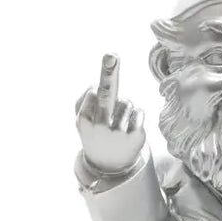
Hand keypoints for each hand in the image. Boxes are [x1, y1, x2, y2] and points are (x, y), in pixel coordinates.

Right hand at [75, 54, 145, 173]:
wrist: (109, 165)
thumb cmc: (95, 133)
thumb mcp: (82, 119)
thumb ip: (83, 100)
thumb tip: (94, 85)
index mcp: (84, 121)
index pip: (93, 94)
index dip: (97, 91)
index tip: (104, 68)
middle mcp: (99, 128)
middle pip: (105, 96)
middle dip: (107, 75)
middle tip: (111, 55)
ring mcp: (118, 134)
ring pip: (126, 103)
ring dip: (125, 107)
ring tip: (119, 123)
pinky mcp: (136, 138)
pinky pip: (139, 112)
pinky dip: (136, 115)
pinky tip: (129, 128)